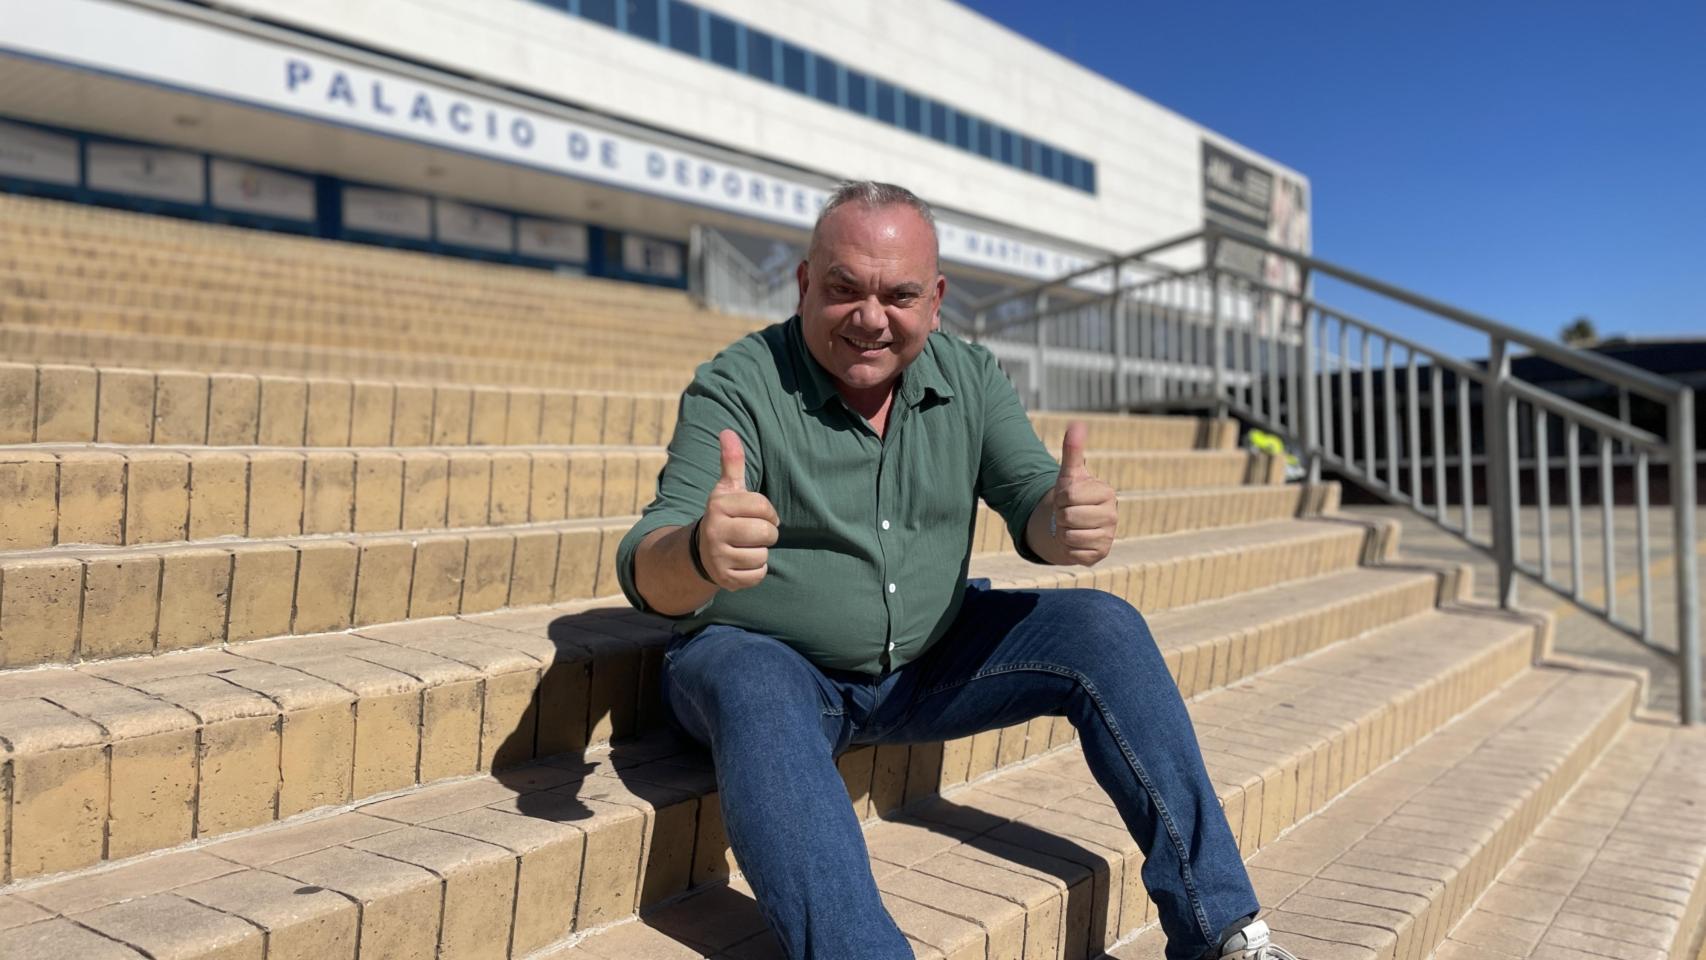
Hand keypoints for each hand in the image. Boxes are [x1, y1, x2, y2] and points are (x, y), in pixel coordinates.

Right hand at [697, 429, 779, 589]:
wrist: (702, 551)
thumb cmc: (725, 515)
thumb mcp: (727, 489)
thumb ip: (731, 462)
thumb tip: (727, 431)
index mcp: (718, 505)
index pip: (764, 508)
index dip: (769, 512)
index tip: (759, 514)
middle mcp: (714, 531)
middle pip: (766, 533)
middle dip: (766, 534)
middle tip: (753, 533)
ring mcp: (718, 557)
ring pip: (762, 555)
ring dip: (759, 553)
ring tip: (744, 547)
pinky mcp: (725, 579)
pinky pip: (757, 575)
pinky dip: (755, 571)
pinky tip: (742, 563)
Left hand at [1051, 421, 1116, 565]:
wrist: (1072, 524)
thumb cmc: (1072, 496)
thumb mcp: (1070, 474)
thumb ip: (1073, 451)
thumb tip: (1076, 425)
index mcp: (1106, 492)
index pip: (1069, 496)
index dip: (1060, 497)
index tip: (1068, 497)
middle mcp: (1112, 515)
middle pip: (1068, 517)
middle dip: (1061, 515)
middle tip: (1068, 512)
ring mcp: (1108, 536)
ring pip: (1069, 535)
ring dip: (1063, 531)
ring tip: (1071, 526)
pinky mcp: (1100, 554)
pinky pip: (1072, 552)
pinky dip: (1067, 548)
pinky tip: (1075, 540)